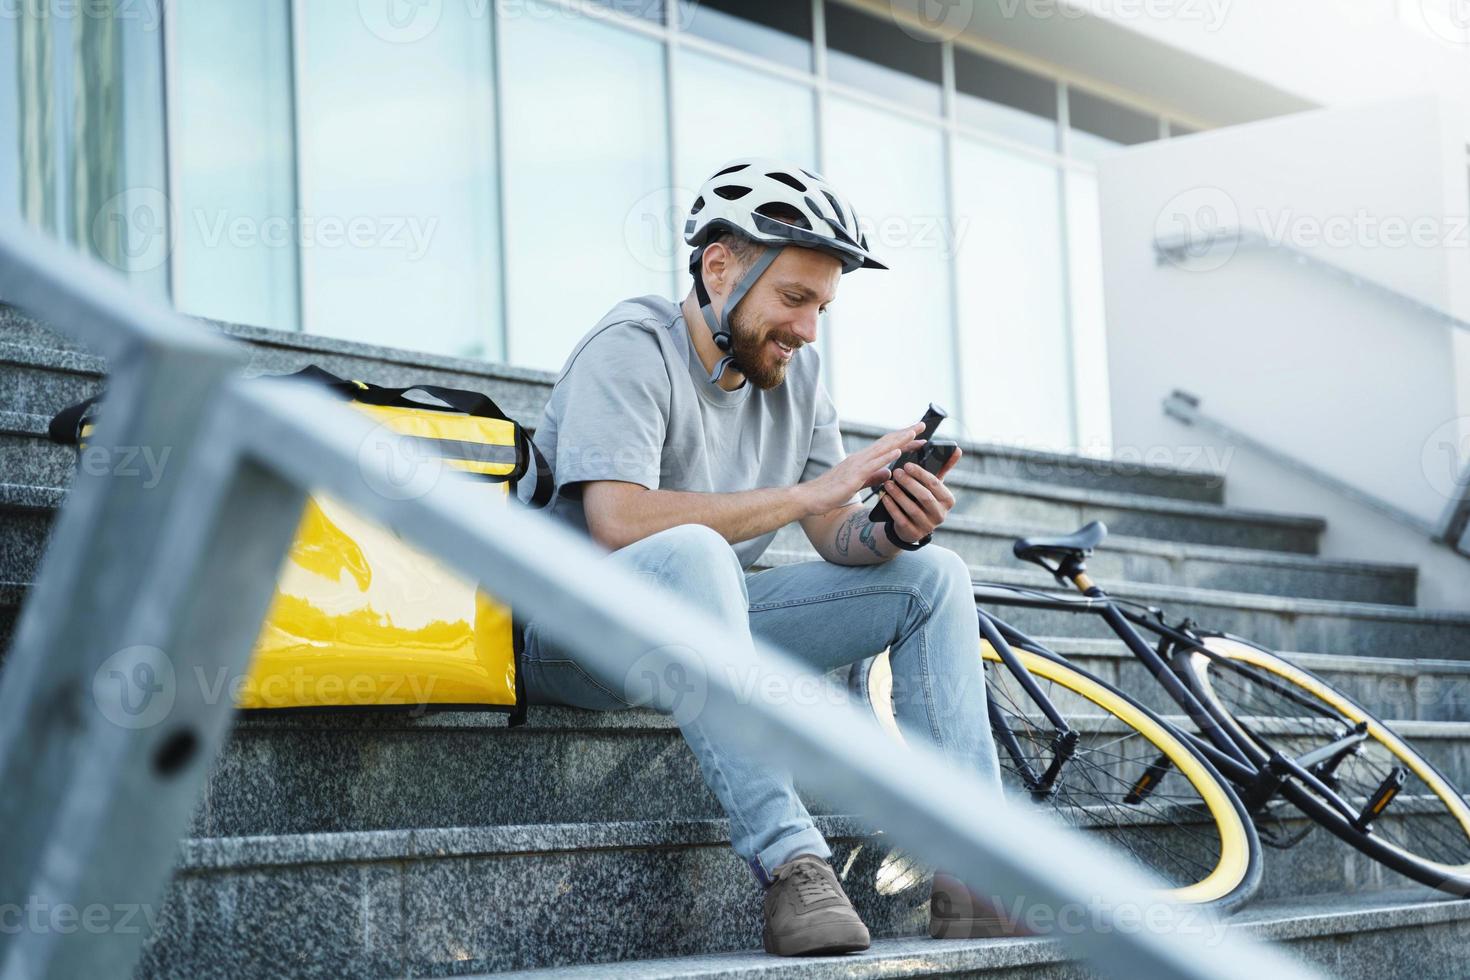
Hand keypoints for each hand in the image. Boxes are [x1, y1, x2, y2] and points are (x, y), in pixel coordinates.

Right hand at [797, 422, 925, 516]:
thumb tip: (889, 473)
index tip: (919, 437)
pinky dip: (887, 457)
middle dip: (906, 434)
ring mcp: (857, 465)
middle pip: (887, 442)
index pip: (886, 447)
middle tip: (924, 425)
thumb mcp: (858, 484)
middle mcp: (860, 458)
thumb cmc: (830, 493)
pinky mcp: (854, 476)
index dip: (904, 441)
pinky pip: (873, 464)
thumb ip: (873, 477)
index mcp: (861, 461)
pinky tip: (898, 451)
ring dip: (900, 440)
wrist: (810, 498)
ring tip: (915, 432)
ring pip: (882, 449)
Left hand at [881, 446, 962, 543]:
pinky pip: (901, 519)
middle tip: (896, 472)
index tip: (907, 464)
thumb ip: (943, 468)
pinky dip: (892, 507)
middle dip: (909, 483)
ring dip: (898, 494)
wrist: (913, 525)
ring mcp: (927, 526)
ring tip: (887, 483)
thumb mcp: (934, 485)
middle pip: (924, 496)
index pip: (935, 484)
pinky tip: (885, 496)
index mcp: (948, 500)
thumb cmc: (924, 498)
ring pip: (912, 508)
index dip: (920, 474)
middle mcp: (941, 515)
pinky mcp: (913, 533)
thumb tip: (957, 449)